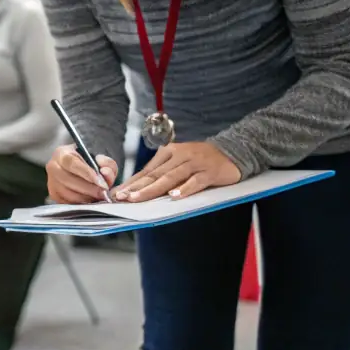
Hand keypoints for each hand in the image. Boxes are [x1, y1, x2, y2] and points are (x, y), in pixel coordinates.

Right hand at [46, 145, 118, 204]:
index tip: (101, 182)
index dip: (87, 173)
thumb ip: (106, 163)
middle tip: (104, 193)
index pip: (72, 163)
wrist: (76, 167)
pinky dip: (82, 203)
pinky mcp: (54, 195)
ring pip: (69, 194)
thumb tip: (105, 172)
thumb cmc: (88, 161)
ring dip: (87, 197)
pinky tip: (91, 200)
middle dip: (89, 189)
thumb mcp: (99, 158)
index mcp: (62, 153)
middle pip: (69, 181)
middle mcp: (53, 167)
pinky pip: (69, 203)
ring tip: (100, 197)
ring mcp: (51, 183)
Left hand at [115, 142, 240, 201]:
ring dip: (153, 189)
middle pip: (155, 175)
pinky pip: (195, 181)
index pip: (147, 171)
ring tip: (138, 198)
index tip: (116, 194)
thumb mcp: (179, 162)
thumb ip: (163, 174)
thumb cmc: (201, 160)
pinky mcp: (209, 171)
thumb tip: (139, 189)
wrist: (232, 151)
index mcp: (169, 153)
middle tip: (121, 198)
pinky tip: (175, 196)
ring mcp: (194, 163)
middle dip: (136, 188)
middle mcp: (179, 156)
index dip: (131, 183)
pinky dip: (185, 189)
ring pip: (170, 178)